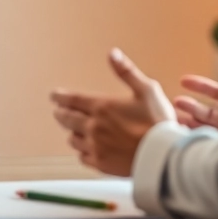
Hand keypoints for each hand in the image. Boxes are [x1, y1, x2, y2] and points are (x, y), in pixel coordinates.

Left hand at [50, 49, 175, 175]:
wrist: (164, 156)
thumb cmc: (158, 122)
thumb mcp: (147, 89)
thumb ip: (127, 71)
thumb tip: (113, 54)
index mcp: (102, 107)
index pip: (72, 100)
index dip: (60, 97)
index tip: (54, 96)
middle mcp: (94, 127)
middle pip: (67, 120)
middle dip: (61, 114)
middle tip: (59, 112)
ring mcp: (96, 147)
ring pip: (73, 140)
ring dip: (72, 133)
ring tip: (74, 131)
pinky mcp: (101, 164)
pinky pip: (82, 158)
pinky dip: (82, 152)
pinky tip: (86, 150)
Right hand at [173, 53, 217, 131]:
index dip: (201, 86)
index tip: (183, 80)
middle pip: (210, 113)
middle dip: (192, 107)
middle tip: (175, 102)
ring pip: (209, 128)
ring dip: (192, 122)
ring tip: (174, 118)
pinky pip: (214, 143)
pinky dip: (200, 138)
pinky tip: (187, 134)